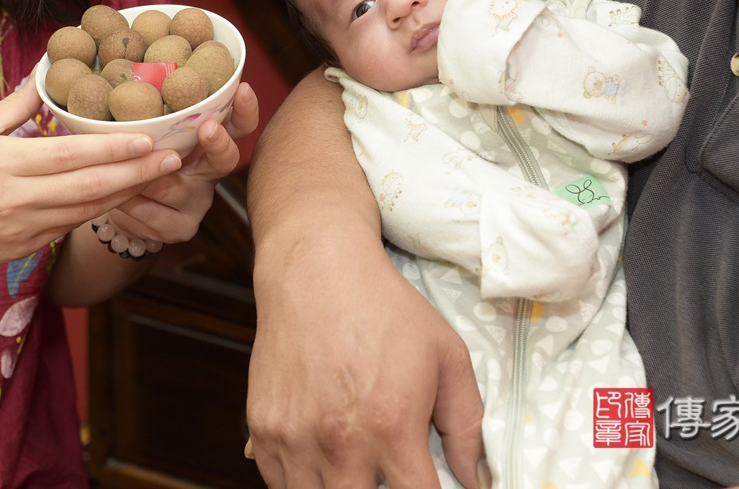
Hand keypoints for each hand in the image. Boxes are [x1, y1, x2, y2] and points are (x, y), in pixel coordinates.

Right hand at [0, 76, 187, 286]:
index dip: (111, 148)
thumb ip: (14, 106)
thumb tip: (47, 72)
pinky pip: (71, 226)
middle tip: (173, 158)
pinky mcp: (25, 249)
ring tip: (162, 175)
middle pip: (90, 188)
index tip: (146, 136)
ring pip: (88, 211)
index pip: (68, 157)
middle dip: (137, 174)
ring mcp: (22, 230)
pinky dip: (102, 210)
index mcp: (0, 165)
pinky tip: (127, 194)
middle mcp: (15, 201)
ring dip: (128, 193)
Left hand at [105, 81, 258, 242]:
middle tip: (208, 127)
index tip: (241, 89)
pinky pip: (150, 213)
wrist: (124, 208)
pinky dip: (127, 203)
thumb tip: (135, 78)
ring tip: (113, 167)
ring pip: (170, 185)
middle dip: (217, 142)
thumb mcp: (148, 135)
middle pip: (227, 158)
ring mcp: (198, 202)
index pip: (239, 125)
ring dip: (139, 175)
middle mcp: (210, 173)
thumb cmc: (137, 159)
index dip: (244, 109)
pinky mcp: (181, 228)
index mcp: (207, 142)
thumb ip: (152, 117)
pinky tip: (115, 199)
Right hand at [246, 229, 486, 487]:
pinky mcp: (263, 431)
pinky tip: (324, 461)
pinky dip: (303, 483)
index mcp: (392, 427)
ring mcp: (295, 440)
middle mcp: (341, 442)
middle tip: (390, 473)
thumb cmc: (386, 310)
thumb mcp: (447, 356)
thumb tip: (475, 477)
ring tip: (356, 468)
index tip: (427, 486)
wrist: (318, 271)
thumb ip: (466, 424)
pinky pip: (280, 485)